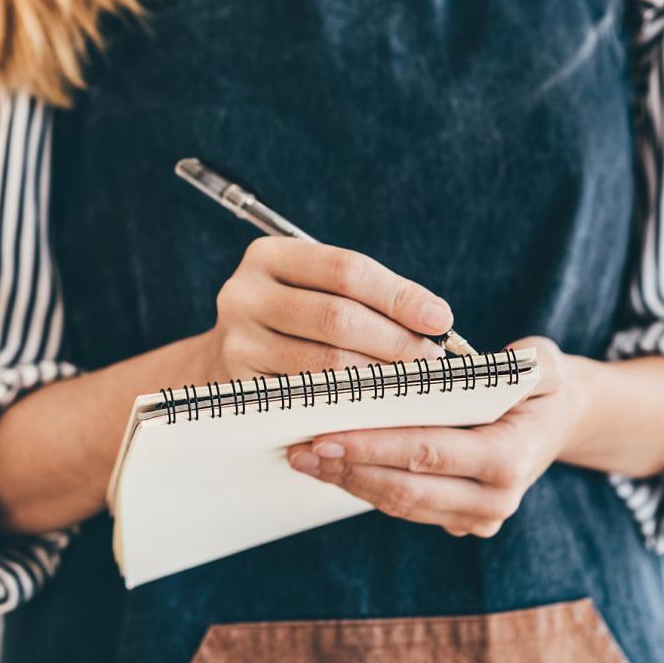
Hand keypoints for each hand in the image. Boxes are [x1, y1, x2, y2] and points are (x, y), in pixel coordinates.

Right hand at [194, 238, 452, 381]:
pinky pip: (309, 399)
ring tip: (412, 383)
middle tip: (432, 360)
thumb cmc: (291, 322)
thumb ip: (364, 296)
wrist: (223, 364)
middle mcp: (245, 294)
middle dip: (395, 341)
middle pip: (337, 317)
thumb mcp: (313, 290)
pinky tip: (378, 406)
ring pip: (325, 364)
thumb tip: (435, 318)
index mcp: (269, 256)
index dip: (398, 295)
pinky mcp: (241, 388)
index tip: (440, 318)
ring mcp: (238, 343)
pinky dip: (351, 404)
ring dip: (379, 376)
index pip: (345, 270)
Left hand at [286, 336, 581, 537]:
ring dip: (349, 482)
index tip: (326, 435)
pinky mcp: (460, 522)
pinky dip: (366, 486)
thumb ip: (525, 363)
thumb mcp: (545, 363)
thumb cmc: (541, 386)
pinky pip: (405, 507)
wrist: (557, 423)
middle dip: (348, 470)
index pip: (427, 453)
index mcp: (509, 459)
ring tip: (304, 458)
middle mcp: (494, 500)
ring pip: (400, 504)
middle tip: (299, 450)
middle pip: (405, 488)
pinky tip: (334, 467)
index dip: (373, 447)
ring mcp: (478, 519)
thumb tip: (486, 365)